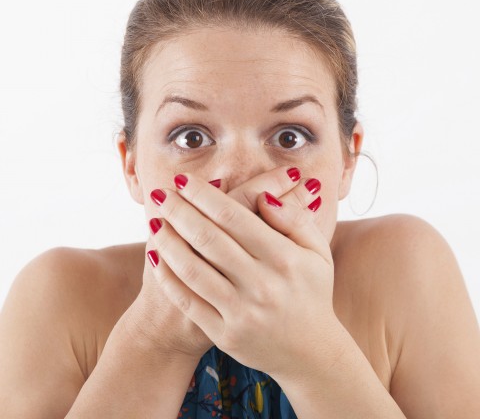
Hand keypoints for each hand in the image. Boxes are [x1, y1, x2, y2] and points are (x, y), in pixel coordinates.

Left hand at [148, 171, 340, 378]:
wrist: (311, 353)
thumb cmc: (312, 292)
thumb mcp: (318, 252)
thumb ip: (295, 220)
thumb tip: (265, 196)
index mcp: (285, 259)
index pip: (234, 216)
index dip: (204, 195)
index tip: (184, 180)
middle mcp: (262, 285)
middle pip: (208, 238)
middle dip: (179, 211)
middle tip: (161, 193)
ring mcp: (242, 313)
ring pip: (193, 269)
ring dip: (167, 241)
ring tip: (154, 221)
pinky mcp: (226, 335)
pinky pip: (189, 302)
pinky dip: (168, 278)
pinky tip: (156, 257)